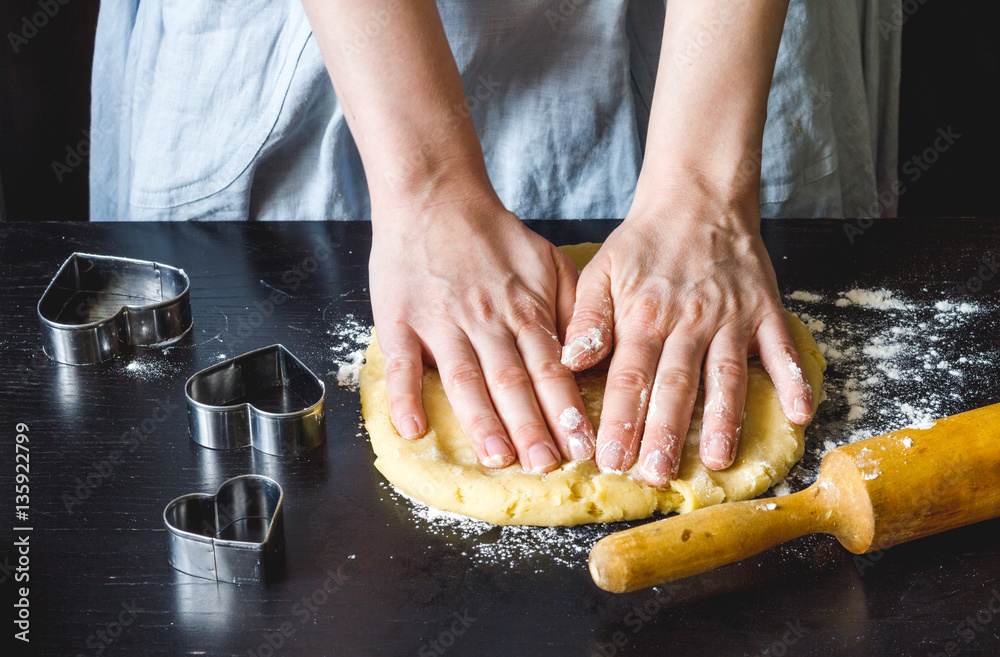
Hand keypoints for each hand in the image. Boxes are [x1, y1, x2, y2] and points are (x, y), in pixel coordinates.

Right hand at [369, 190, 595, 472]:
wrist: (434, 196)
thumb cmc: (493, 236)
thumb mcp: (547, 262)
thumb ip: (571, 309)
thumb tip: (588, 359)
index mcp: (523, 309)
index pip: (550, 366)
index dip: (566, 408)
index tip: (582, 445)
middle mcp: (485, 319)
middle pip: (512, 379)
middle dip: (532, 426)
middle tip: (548, 465)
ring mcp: (440, 321)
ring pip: (465, 377)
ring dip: (481, 420)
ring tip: (498, 457)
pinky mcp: (399, 320)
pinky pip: (401, 363)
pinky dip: (404, 397)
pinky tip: (412, 430)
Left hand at [561, 181, 812, 486]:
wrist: (698, 197)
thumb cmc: (644, 242)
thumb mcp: (601, 271)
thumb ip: (586, 319)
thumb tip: (570, 362)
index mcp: (643, 314)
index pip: (629, 376)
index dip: (619, 419)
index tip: (610, 459)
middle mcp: (688, 319)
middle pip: (675, 384)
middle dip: (664, 433)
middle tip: (656, 475)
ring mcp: (730, 316)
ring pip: (726, 374)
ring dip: (723, 419)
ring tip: (717, 460)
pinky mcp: (765, 310)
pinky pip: (781, 349)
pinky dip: (793, 379)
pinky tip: (799, 413)